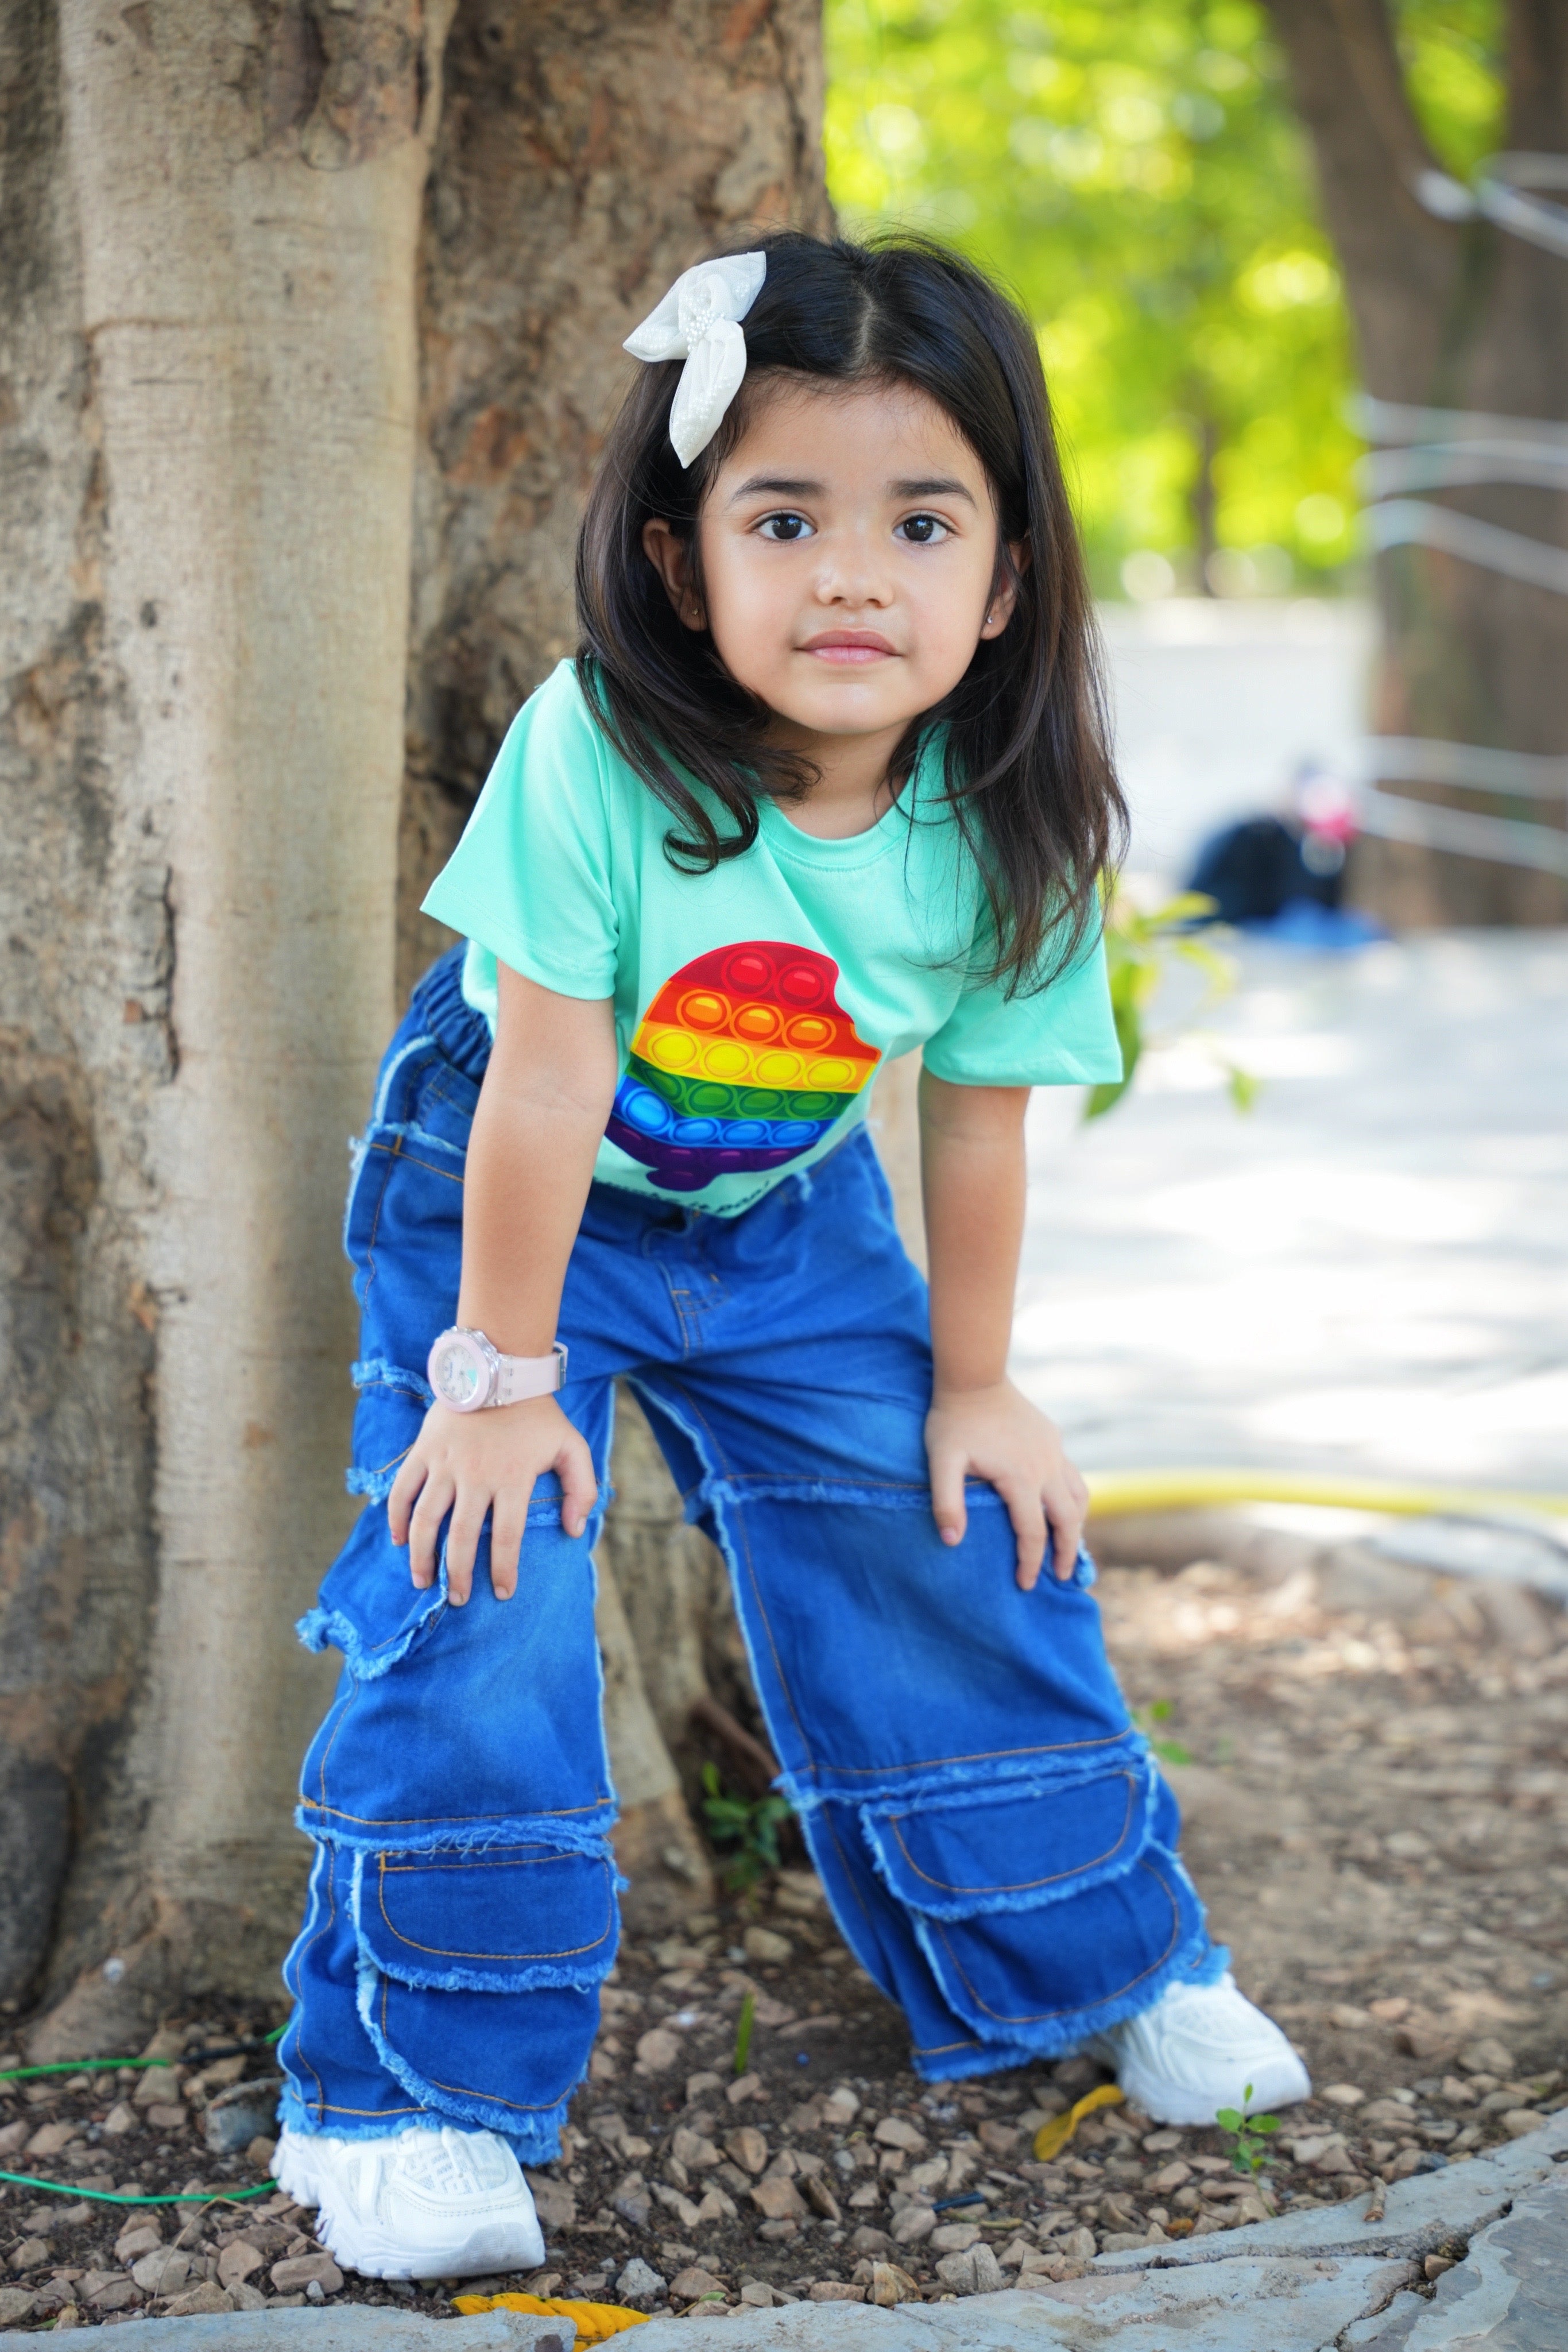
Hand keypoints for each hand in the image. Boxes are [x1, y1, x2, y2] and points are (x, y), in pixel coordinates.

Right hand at [387, 1395, 596, 1604]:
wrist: (500, 1368)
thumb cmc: (538, 1414)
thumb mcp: (572, 1446)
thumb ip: (582, 1488)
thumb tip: (575, 1530)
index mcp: (512, 1479)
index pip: (505, 1538)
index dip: (502, 1570)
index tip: (502, 1593)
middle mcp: (476, 1476)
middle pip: (460, 1538)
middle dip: (457, 1575)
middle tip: (458, 1599)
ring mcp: (445, 1464)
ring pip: (425, 1520)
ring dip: (421, 1556)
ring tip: (423, 1582)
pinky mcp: (424, 1450)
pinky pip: (402, 1490)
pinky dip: (396, 1517)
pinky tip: (399, 1541)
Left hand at [925, 1380, 1089, 1589]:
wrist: (973, 1377)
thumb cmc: (953, 1421)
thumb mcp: (941, 1461)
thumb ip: (946, 1502)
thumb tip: (952, 1541)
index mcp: (1021, 1478)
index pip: (1033, 1533)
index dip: (1030, 1563)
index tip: (1025, 1584)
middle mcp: (1045, 1467)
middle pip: (1068, 1520)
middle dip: (1066, 1552)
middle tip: (1061, 1577)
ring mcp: (1053, 1451)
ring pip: (1079, 1497)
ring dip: (1077, 1525)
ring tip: (1070, 1546)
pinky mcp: (1053, 1438)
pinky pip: (1073, 1475)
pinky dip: (1075, 1498)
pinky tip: (1066, 1506)